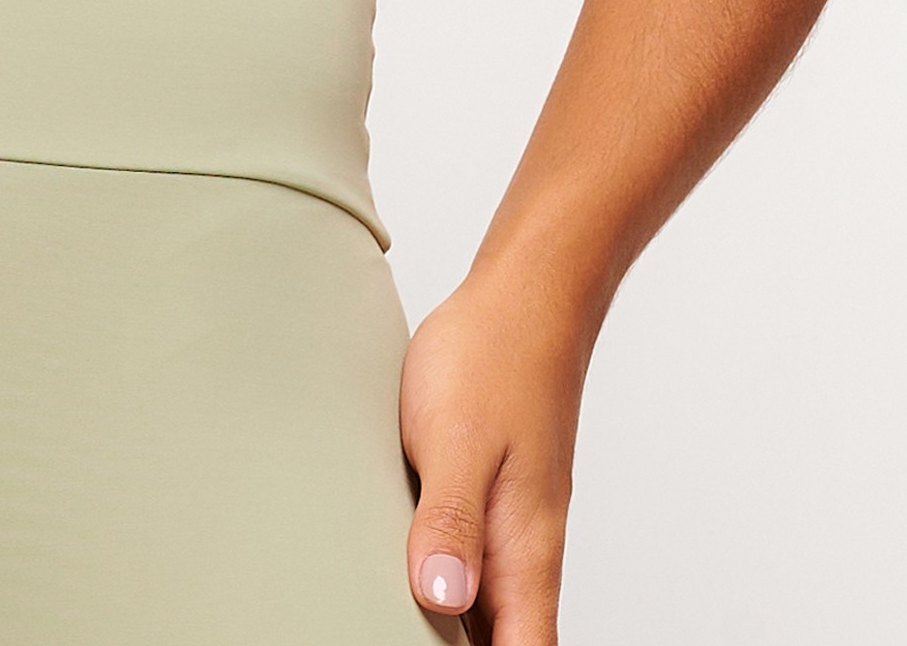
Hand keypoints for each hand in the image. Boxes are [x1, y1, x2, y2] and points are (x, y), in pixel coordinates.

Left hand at [397, 265, 586, 642]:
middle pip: (503, 642)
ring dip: (446, 625)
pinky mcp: (489, 498)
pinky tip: (402, 578)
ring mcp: (508, 526)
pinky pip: (470, 564)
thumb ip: (451, 521)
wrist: (526, 296)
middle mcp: (524, 551)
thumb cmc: (495, 356)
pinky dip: (442, 585)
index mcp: (524, 553)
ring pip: (485, 609)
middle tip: (381, 633)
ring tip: (384, 618)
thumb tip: (443, 599)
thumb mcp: (459, 438)